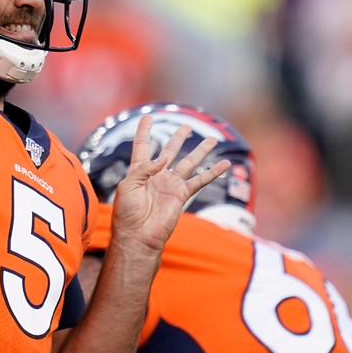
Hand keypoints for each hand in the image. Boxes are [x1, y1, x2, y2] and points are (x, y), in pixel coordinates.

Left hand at [109, 115, 230, 255]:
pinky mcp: (182, 194)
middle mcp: (156, 175)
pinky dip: (213, 172)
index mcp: (139, 170)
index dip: (144, 131)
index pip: (142, 146)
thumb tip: (164, 158)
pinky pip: (200, 180)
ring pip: (188, 162)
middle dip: (177, 138)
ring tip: (211, 139)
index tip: (147, 117)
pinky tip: (224, 164)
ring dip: (200, 151)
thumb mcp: (128, 185)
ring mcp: (170, 184)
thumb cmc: (127, 212)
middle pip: (169, 151)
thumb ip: (144, 168)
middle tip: (185, 126)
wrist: (138, 235)